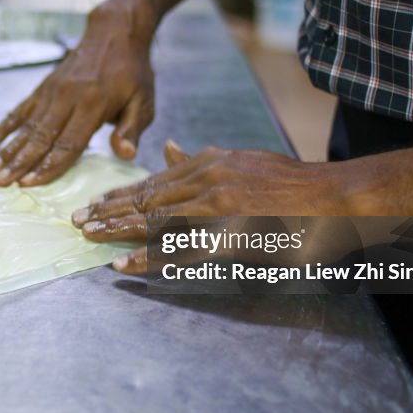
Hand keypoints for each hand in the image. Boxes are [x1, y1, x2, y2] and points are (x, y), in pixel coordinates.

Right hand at [0, 3, 155, 186]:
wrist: (115, 33)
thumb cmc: (133, 72)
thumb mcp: (144, 102)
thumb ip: (131, 130)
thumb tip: (124, 155)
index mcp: (94, 105)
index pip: (68, 143)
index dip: (48, 166)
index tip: (29, 183)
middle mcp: (68, 98)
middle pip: (40, 137)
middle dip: (19, 162)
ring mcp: (52, 92)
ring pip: (27, 125)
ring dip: (7, 149)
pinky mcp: (43, 87)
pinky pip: (20, 110)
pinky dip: (3, 126)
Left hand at [71, 140, 349, 272]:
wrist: (336, 200)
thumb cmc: (292, 185)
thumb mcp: (244, 160)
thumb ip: (202, 159)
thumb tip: (168, 145)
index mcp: (211, 163)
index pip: (154, 179)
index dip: (120, 193)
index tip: (94, 202)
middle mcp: (209, 180)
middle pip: (147, 198)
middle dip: (109, 210)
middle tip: (77, 220)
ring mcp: (219, 208)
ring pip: (156, 221)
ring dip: (118, 230)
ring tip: (89, 237)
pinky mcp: (230, 236)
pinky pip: (180, 251)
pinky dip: (149, 258)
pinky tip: (125, 266)